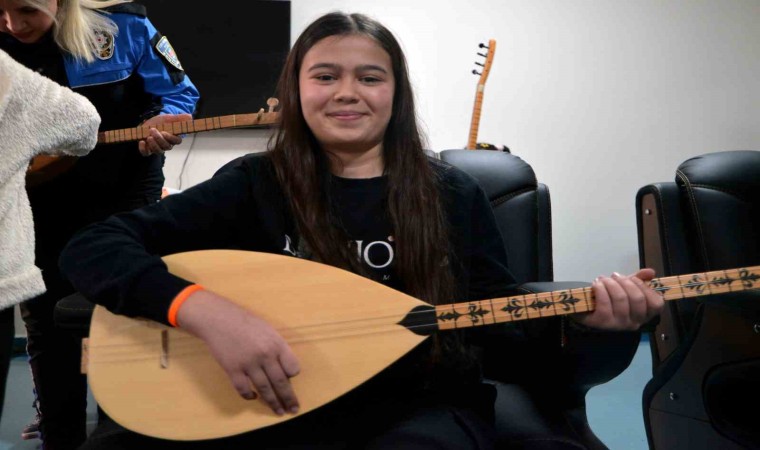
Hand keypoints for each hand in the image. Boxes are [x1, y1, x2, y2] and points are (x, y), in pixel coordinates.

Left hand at [138, 113, 191, 155]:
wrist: (148, 124)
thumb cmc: (161, 122)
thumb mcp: (169, 118)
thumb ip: (179, 118)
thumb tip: (190, 117)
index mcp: (173, 137)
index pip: (177, 141)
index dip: (171, 138)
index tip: (164, 132)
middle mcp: (167, 145)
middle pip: (166, 146)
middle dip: (159, 139)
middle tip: (152, 130)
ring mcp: (157, 148)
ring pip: (158, 151)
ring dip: (153, 144)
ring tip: (148, 136)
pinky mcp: (148, 150)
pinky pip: (146, 153)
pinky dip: (143, 149)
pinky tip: (142, 142)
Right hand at [176, 290, 300, 414]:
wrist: (219, 319)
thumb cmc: (245, 323)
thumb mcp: (268, 330)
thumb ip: (277, 348)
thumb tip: (285, 368)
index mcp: (276, 343)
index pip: (293, 367)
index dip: (293, 375)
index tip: (291, 379)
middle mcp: (265, 355)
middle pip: (281, 382)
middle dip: (288, 398)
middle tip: (294, 410)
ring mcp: (248, 364)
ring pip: (264, 389)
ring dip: (273, 402)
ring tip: (278, 411)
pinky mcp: (233, 370)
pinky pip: (243, 389)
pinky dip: (249, 396)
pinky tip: (254, 398)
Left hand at [570, 268, 663, 330]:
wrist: (585, 309)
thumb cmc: (610, 299)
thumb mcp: (625, 288)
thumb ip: (639, 279)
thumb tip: (650, 272)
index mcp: (644, 315)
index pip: (656, 304)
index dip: (646, 288)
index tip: (633, 278)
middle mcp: (634, 323)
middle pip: (637, 298)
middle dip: (625, 282)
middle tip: (615, 276)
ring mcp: (618, 324)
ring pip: (620, 298)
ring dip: (610, 283)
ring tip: (603, 279)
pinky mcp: (602, 323)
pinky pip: (604, 303)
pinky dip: (600, 289)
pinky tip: (596, 285)